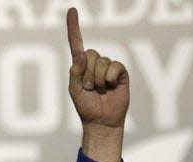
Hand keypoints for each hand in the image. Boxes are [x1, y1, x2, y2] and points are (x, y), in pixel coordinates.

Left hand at [67, 8, 128, 161]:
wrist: (102, 120)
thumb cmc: (86, 107)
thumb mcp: (75, 90)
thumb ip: (75, 73)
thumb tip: (80, 56)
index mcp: (80, 67)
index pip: (76, 44)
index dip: (74, 28)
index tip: (72, 10)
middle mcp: (94, 64)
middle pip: (90, 53)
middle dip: (88, 73)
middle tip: (90, 88)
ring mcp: (108, 67)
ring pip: (102, 61)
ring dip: (98, 79)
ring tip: (100, 91)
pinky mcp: (120, 72)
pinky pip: (114, 66)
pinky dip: (110, 77)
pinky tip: (111, 87)